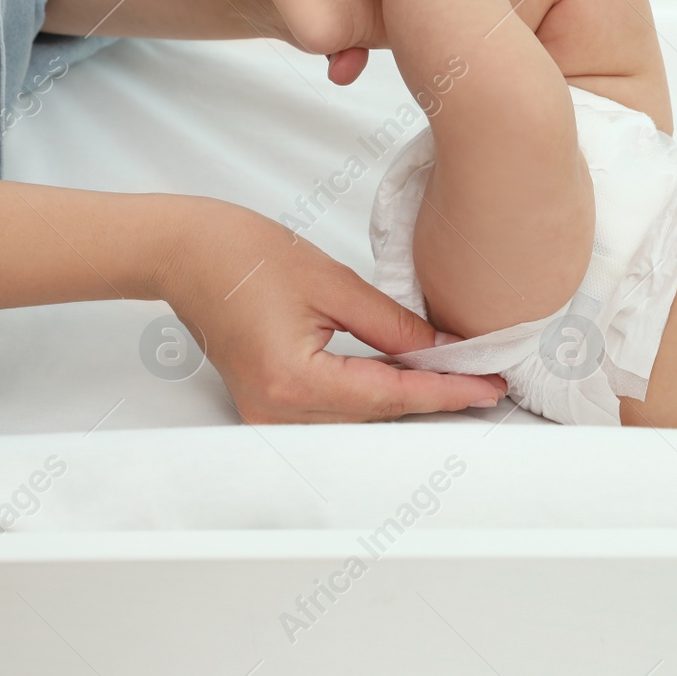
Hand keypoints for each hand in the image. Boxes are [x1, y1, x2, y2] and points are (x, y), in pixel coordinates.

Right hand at [157, 199, 507, 422]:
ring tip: (460, 380)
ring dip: (408, 401)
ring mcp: (268, 415)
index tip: (490, 385)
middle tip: (487, 381)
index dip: (448, 391)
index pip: (392, 395)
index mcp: (294, 381)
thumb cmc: (244, 257)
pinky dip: (375, 398)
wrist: (186, 255)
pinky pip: (335, 412)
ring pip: (359, 420)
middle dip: (436, 399)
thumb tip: (445, 348)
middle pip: (378, 415)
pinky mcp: (267, 406)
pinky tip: (410, 379)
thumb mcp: (335, 284)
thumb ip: (394, 325)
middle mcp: (278, 411)